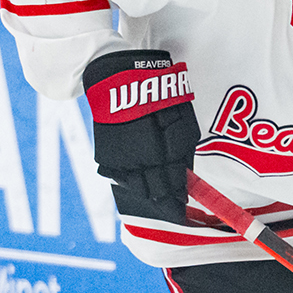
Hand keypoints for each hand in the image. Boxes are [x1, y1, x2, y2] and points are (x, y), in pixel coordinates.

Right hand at [81, 49, 198, 223]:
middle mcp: (143, 163)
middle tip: (171, 202)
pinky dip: (128, 178)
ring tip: (154, 186)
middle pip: (155, 195)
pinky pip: (118, 177)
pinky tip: (136, 172)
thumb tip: (186, 180)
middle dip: (165, 200)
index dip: (178, 205)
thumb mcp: (184, 125)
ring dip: (147, 190)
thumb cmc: (160, 99)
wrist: (122, 80)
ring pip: (136, 189)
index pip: (174, 192)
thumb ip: (184, 156)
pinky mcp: (106, 156)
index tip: (182, 211)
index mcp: (166, 156)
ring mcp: (123, 161)